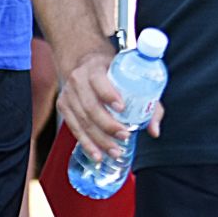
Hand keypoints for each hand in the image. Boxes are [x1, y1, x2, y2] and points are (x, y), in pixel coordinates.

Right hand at [54, 46, 165, 161]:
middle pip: (90, 106)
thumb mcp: (127, 74)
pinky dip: (86, 144)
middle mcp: (78, 80)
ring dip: (99, 140)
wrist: (85, 62)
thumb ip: (146, 99)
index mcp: (95, 67)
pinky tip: (97, 154)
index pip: (99, 81)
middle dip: (108, 125)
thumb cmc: (111, 70)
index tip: (122, 108)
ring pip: (82, 121)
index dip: (109, 95)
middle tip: (124, 136)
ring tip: (115, 151)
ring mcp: (68, 94)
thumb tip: (154, 130)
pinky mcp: (63, 106)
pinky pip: (74, 128)